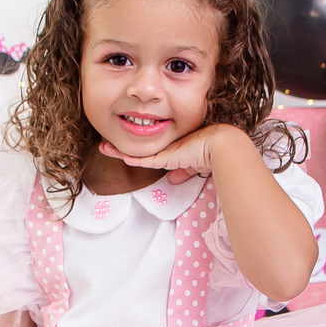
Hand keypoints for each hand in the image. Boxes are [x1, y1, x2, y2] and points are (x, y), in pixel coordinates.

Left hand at [97, 123, 246, 182]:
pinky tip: (120, 157)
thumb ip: (184, 172)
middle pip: (138, 148)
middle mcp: (166, 148)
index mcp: (172, 150)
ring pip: (137, 152)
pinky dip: (133, 159)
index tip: (123, 151)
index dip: (135, 151)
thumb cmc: (212, 155)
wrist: (221, 146)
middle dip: (120, 147)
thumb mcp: (195, 166)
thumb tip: (173, 181)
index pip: (149, 152)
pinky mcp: (167, 156)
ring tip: (103, 147)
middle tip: (105, 145)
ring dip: (119, 151)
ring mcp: (165, 151)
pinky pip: (146, 159)